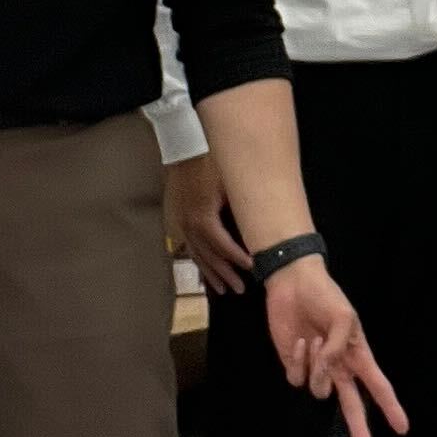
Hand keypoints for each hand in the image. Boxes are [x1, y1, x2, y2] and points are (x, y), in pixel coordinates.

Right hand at [165, 152, 249, 296]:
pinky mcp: (175, 219)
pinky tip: (204, 271)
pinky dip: (198, 261)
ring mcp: (180, 223)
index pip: (223, 246)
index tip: (254, 268)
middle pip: (209, 256)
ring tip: (223, 289)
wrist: (184, 146)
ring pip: (196, 255)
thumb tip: (261, 226)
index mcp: (203, 218)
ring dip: (210, 273)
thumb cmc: (210, 161)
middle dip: (225, 274)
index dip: (238, 259)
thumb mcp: (229, 182)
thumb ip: (240, 207)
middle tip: (240, 290)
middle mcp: (189, 225)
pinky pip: (187, 246)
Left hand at [260, 254, 411, 436]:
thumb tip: (329, 369)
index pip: (378, 386)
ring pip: (320, 389)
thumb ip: (341, 346)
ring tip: (315, 338)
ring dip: (318, 367)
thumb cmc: (325, 296)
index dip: (391, 407)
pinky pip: (297, 378)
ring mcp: (316, 368)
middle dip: (360, 428)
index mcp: (358, 355)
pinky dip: (299, 360)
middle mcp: (339, 366)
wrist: (293, 284)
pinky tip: (300, 341)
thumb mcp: (343, 316)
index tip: (402, 428)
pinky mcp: (294, 365)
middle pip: (352, 405)